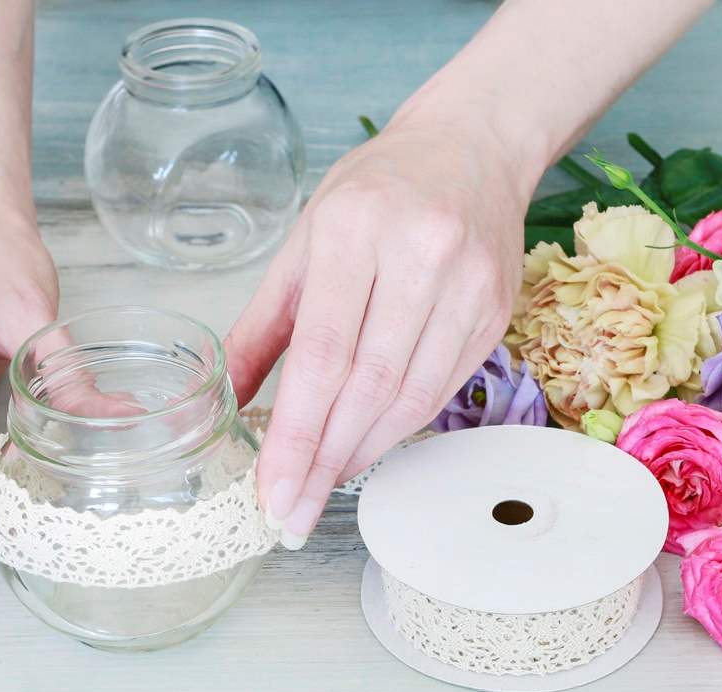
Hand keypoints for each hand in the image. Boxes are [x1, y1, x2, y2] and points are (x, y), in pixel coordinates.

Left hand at [225, 115, 535, 548]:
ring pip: (412, 398)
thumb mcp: (304, 241)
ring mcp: (468, 287)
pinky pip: (443, 389)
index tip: (273, 492)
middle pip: (369, 386)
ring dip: (363, 452)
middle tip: (292, 512)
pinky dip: (400, 427)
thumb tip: (225, 405)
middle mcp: (420, 257)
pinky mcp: (496, 312)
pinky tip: (367, 444)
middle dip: (325, 461)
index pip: (323, 354)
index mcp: (355, 230)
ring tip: (322, 486)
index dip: (297, 434)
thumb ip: (262, 326)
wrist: (472, 148)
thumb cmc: (376, 191)